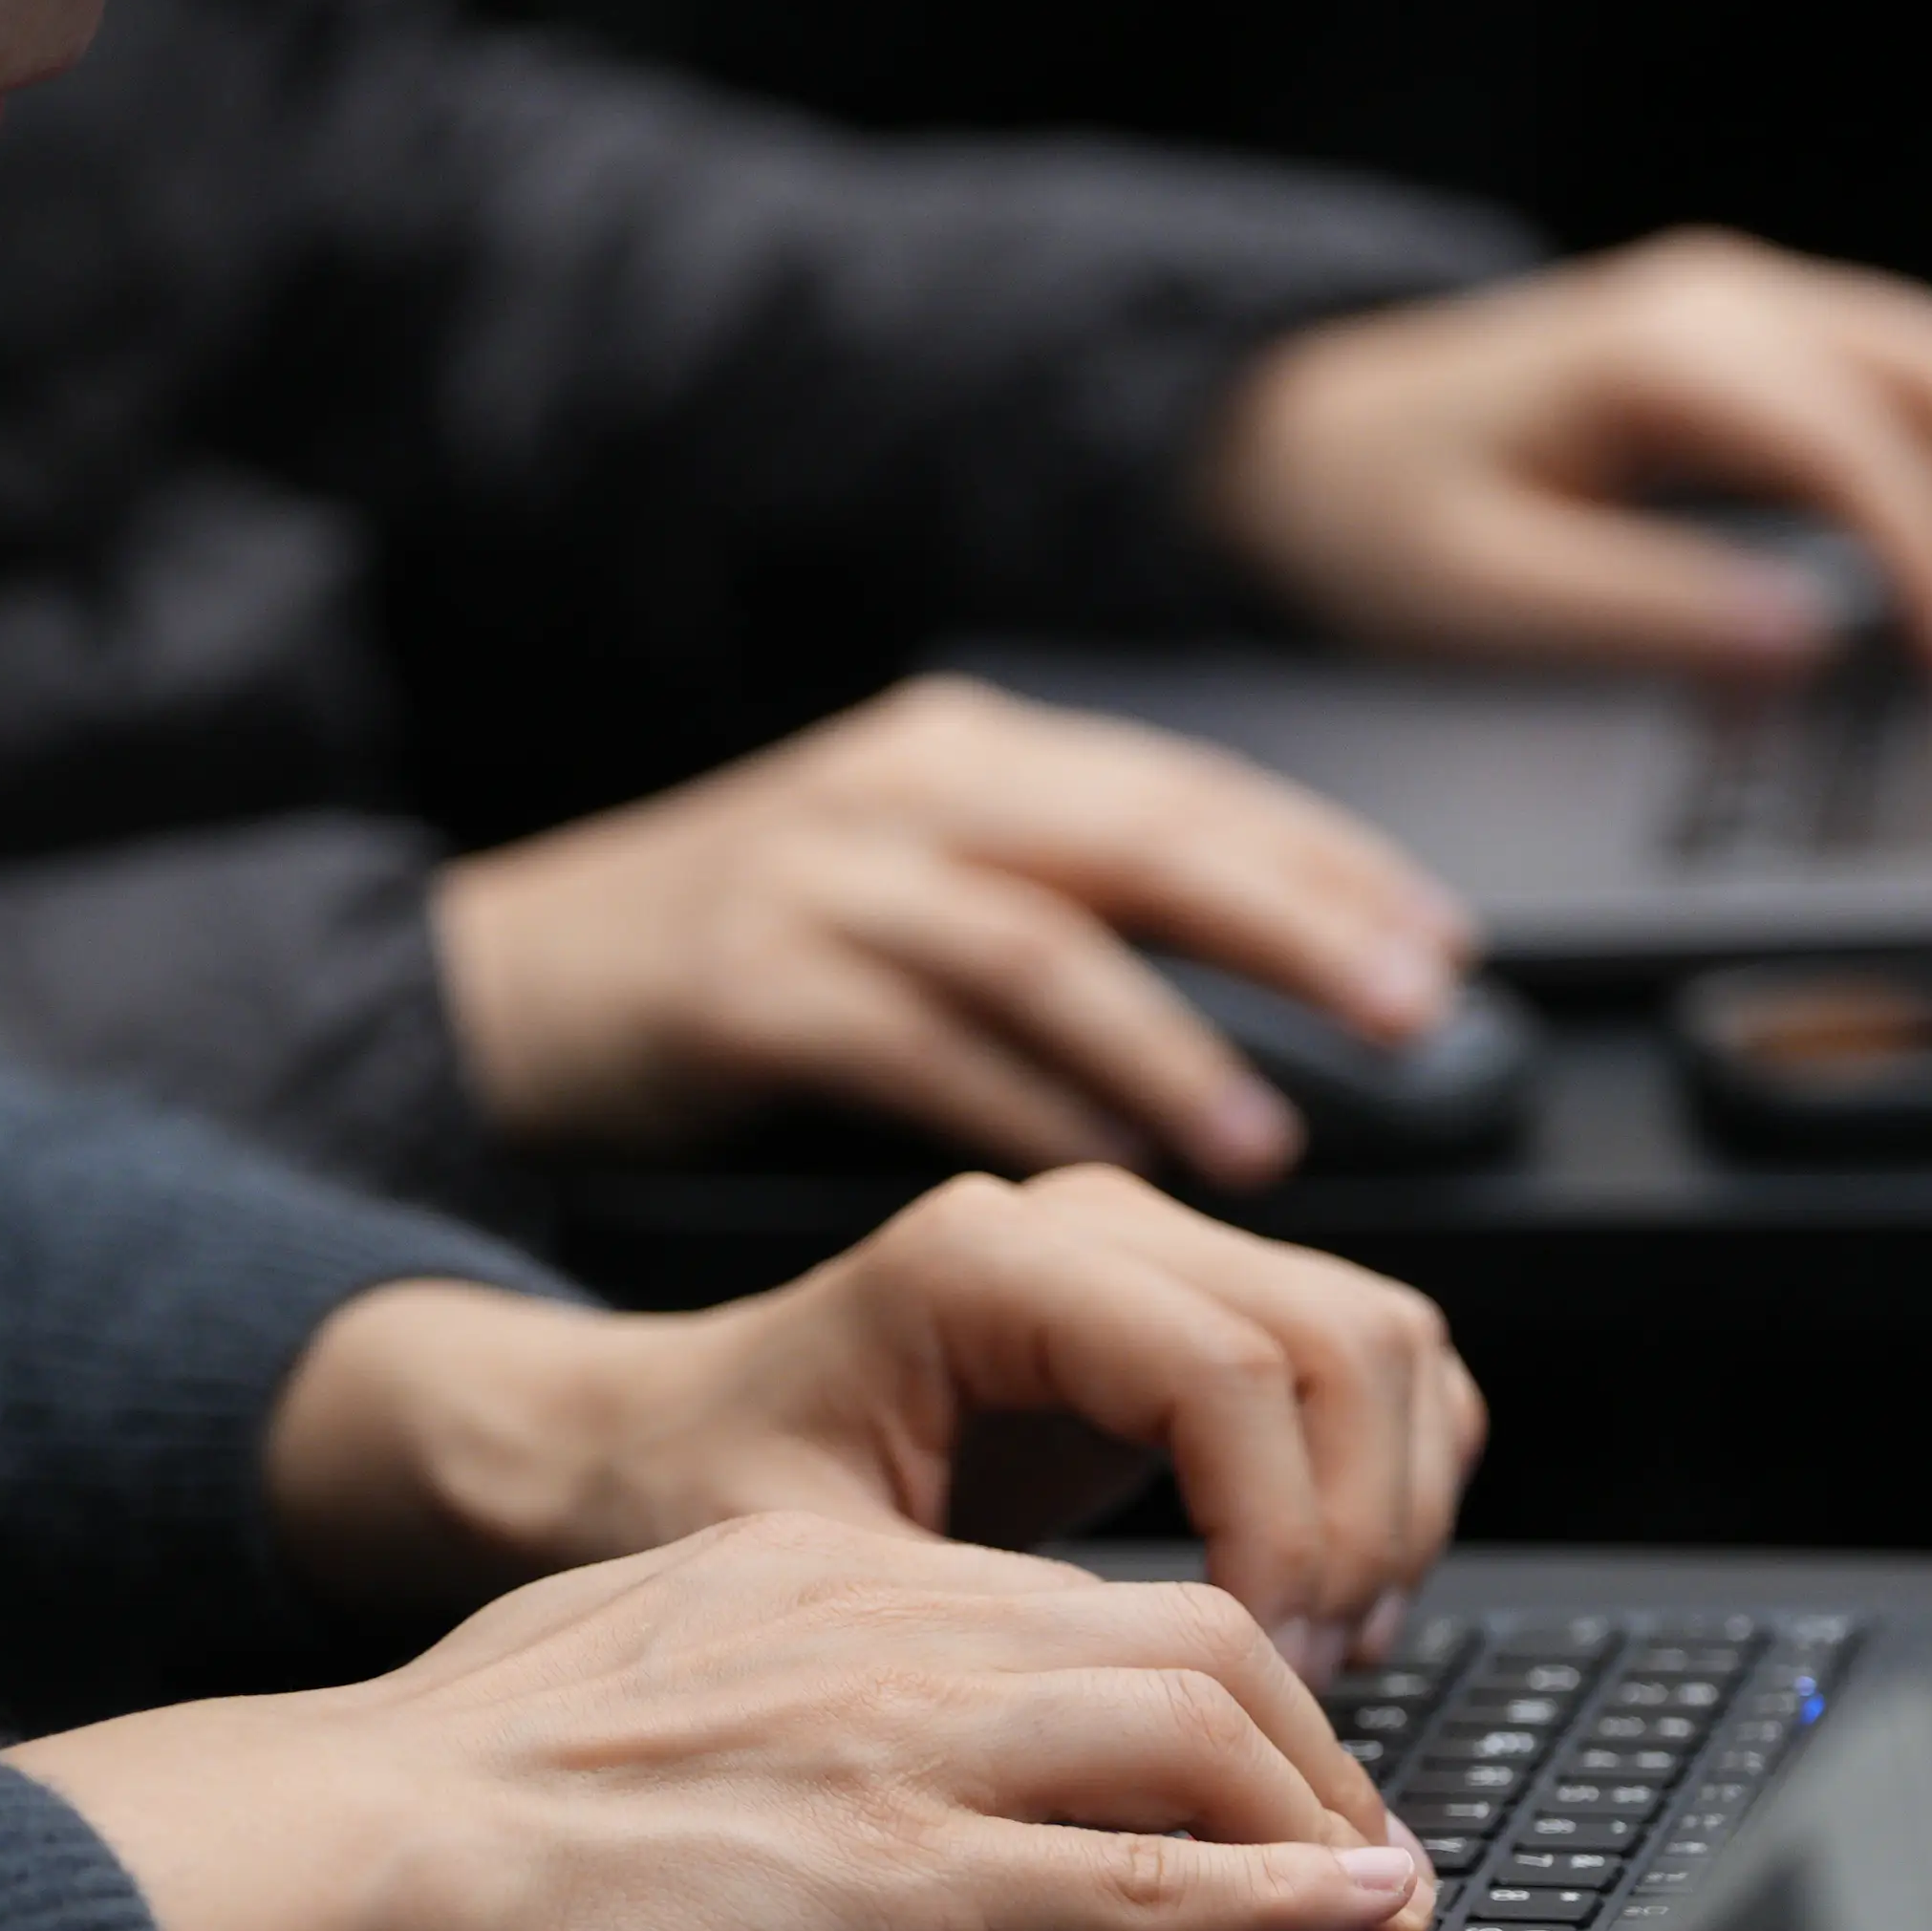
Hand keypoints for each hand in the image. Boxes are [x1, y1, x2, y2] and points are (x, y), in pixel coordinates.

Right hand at [9, 1513, 1437, 1930]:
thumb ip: (758, 1662)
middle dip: (1312, 1739)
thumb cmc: (459, 1769)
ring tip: (1379, 1889)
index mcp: (835, 1576)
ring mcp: (905, 1749)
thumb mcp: (639, 1648)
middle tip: (1362, 1828)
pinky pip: (1133, 1878)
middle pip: (1192, 1640)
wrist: (373, 1831)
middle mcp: (898, 1633)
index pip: (1083, 1599)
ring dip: (1321, 1818)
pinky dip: (1267, 1900)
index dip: (1214, 1672)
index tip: (1259, 1749)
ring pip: (1197, 1736)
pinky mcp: (893, 1875)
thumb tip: (809, 1715)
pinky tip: (1341, 1919)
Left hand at [267, 1170, 1482, 1665]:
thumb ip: (974, 1618)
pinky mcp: (1189, 1310)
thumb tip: (1157, 1700)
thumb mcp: (809, 1571)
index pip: (1233, 1364)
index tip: (1270, 1659)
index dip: (1288, 1528)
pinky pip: (1372, 1363)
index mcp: (986, 1263)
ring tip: (1325, 1646)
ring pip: (1389, 1341)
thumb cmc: (697, 1498)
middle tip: (1312, 1674)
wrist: (643, 1444)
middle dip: (1360, 1527)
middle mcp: (1087, 1223)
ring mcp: (1151, 1252)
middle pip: (1349, 1337)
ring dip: (1393, 1507)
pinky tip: (1325, 1597)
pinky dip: (1388, 1482)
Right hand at [432, 675, 1472, 1185]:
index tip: (1435, 944)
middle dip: (1292, 923)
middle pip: (1139, 837)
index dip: (1321, 862)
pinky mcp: (738, 983)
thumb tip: (1255, 987)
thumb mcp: (907, 894)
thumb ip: (1058, 918)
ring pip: (1036, 943)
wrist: (496, 992)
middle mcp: (901, 791)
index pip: (1183, 789)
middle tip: (1409, 1011)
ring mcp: (814, 879)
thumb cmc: (727, 967)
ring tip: (1263, 1140)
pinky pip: (913, 1044)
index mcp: (962, 758)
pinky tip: (1101, 1172)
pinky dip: (1021, 1108)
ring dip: (1167, 1046)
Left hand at [1200, 230, 1931, 683]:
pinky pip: (1894, 385)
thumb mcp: (1483, 593)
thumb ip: (1647, 615)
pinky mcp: (1741, 342)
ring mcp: (1740, 307)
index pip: (1858, 443)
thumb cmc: (1367, 511)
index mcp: (1661, 354)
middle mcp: (1720, 302)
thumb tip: (1804, 643)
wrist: (1292, 434)